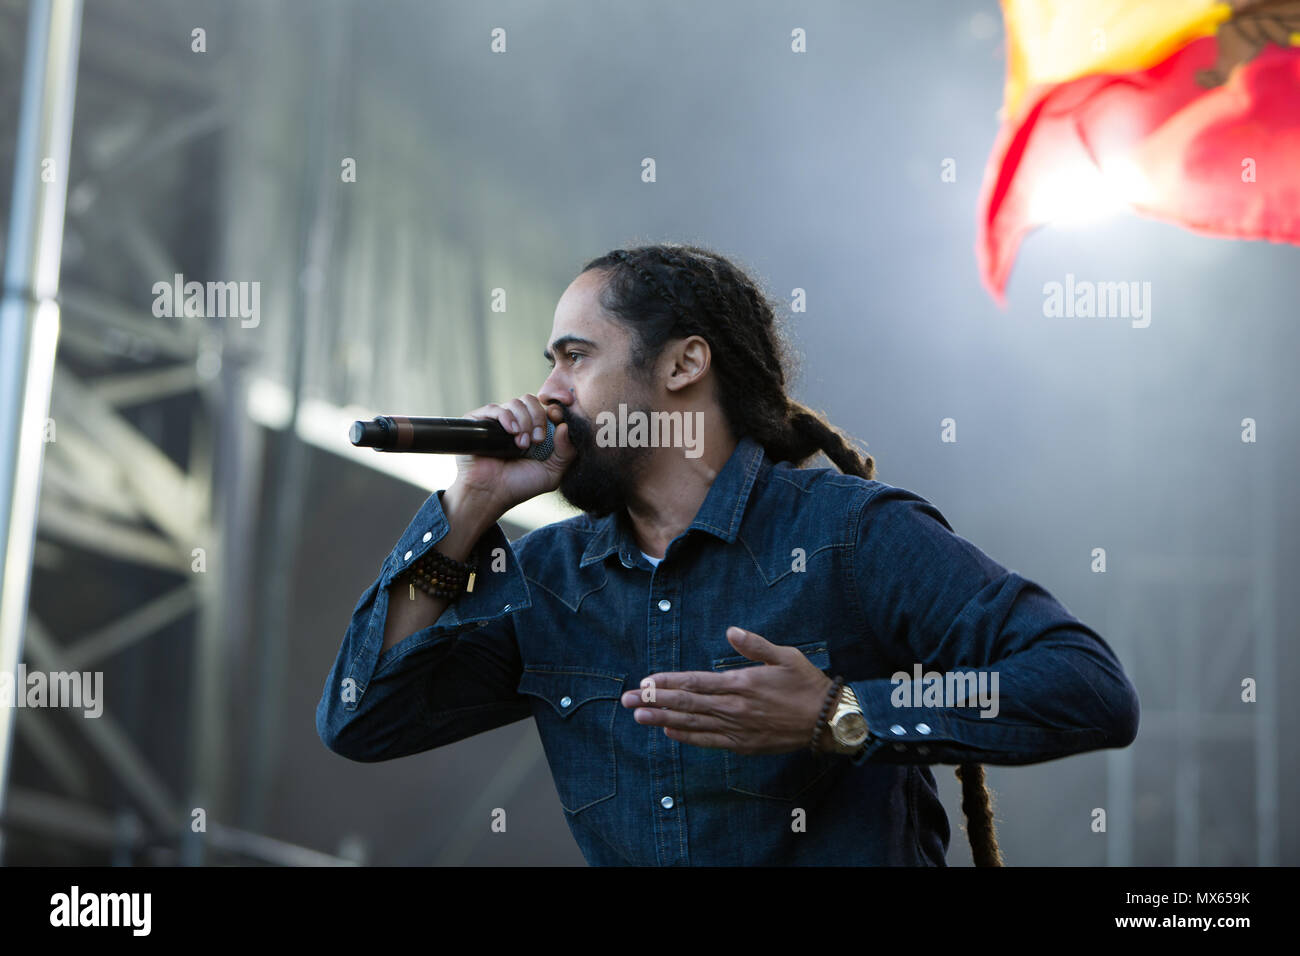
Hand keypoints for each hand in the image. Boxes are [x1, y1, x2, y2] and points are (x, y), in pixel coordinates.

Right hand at [452, 394, 575, 512]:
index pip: (546, 407)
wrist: (491, 494)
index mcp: (534, 430)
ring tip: (521, 444)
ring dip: (524, 421)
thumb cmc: (519, 485)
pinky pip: (495, 408)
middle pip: (531, 401)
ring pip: (516, 403)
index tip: (556, 419)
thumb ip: (566, 452)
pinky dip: (507, 417)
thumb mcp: (552, 472)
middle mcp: (516, 423)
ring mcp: (497, 421)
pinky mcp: (479, 422)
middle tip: (538, 440)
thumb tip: (565, 426)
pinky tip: (511, 432)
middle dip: (538, 418)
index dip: (554, 410)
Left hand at [620, 627, 834, 754]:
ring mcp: (737, 729)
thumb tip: (731, 631)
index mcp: (741, 683)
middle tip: (626, 700)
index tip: (644, 681)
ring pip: (692, 724)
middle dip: (654, 701)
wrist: (828, 721)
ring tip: (638, 717)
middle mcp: (734, 708)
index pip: (694, 682)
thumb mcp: (785, 656)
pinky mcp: (743, 745)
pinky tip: (669, 732)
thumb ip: (755, 645)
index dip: (667, 682)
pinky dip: (687, 737)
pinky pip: (709, 741)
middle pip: (686, 704)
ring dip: (663, 720)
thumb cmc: (807, 684)